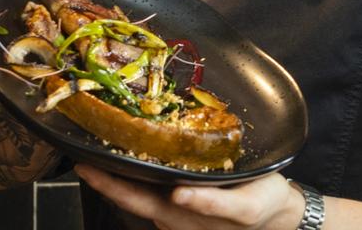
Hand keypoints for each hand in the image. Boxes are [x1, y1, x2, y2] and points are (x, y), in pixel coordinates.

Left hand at [75, 165, 305, 229]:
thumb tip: (178, 194)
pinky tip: (140, 155)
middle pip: (128, 195)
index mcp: (178, 214)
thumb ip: (209, 203)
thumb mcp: (243, 206)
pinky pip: (154, 187)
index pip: (131, 199)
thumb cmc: (262, 207)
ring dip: (120, 173)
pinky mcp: (186, 201)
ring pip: (139, 191)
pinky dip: (140, 172)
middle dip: (103, 176)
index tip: (83, 165)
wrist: (279, 214)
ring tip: (105, 146)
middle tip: (82, 149)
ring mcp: (176, 209)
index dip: (106, 184)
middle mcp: (170, 214)